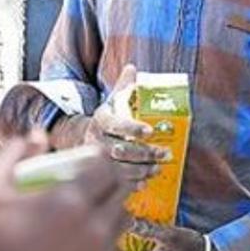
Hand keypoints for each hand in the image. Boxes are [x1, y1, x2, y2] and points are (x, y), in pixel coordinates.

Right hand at [0, 131, 128, 250]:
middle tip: (94, 186)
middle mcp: (92, 230)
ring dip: (109, 217)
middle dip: (109, 185)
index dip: (102, 160)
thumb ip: (11, 156)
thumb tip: (34, 135)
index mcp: (68, 203)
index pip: (106, 168)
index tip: (94, 161)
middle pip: (120, 195)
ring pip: (121, 227)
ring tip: (87, 219)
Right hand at [84, 64, 168, 188]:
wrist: (84, 139)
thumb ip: (123, 87)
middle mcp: (95, 140)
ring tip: (159, 167)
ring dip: (142, 169)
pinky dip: (132, 184)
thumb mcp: (112, 101)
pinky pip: (115, 183)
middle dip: (145, 153)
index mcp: (100, 120)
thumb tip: (132, 67)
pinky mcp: (98, 175)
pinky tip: (145, 182)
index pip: (116, 124)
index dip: (132, 128)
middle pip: (120, 149)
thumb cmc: (107, 119)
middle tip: (165, 153)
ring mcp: (96, 160)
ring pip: (120, 168)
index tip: (150, 131)